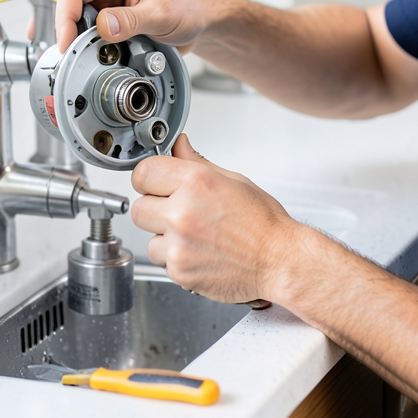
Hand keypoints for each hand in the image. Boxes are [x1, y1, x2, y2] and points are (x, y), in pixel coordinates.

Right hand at [55, 0, 209, 52]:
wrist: (199, 21)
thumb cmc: (187, 8)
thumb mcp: (161, 14)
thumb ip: (131, 20)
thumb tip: (102, 27)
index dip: (65, 16)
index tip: (67, 41)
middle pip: (71, 5)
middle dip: (71, 31)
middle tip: (76, 54)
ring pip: (79, 21)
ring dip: (82, 40)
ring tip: (92, 55)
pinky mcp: (110, 16)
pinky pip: (91, 31)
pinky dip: (92, 45)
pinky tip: (100, 53)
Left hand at [130, 134, 297, 303]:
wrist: (279, 261)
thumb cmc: (263, 224)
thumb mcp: (234, 180)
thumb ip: (197, 163)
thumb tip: (179, 146)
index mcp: (196, 183)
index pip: (142, 173)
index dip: (150, 178)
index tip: (157, 183)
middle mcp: (182, 213)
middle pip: (139, 207)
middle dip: (155, 209)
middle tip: (180, 211)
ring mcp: (178, 244)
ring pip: (148, 238)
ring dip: (164, 237)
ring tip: (195, 235)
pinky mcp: (179, 271)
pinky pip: (162, 260)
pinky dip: (176, 258)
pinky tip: (200, 251)